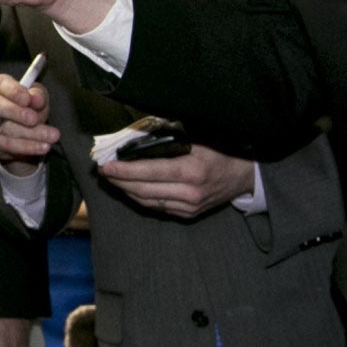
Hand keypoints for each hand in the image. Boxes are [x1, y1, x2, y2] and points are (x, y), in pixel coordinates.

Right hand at [0, 72, 58, 165]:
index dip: (13, 91)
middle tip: (35, 120)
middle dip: (16, 114)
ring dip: (29, 134)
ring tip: (51, 136)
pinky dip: (26, 147)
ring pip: (2, 129)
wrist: (19, 126)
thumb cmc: (25, 104)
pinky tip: (42, 146)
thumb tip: (36, 99)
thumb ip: (37, 95)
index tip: (28, 99)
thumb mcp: (35, 96)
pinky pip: (5, 145)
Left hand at [97, 142, 253, 219]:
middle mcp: (190, 192)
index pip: (151, 172)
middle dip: (119, 180)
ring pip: (147, 201)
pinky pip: (157, 207)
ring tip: (112, 178)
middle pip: (144, 189)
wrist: (244, 176)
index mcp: (193, 171)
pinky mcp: (188, 214)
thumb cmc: (222, 151)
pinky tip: (130, 188)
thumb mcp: (200, 138)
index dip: (126, 170)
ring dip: (126, 190)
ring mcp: (189, 206)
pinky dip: (140, 197)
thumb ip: (172, 136)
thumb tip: (140, 132)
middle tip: (103, 170)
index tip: (106, 166)